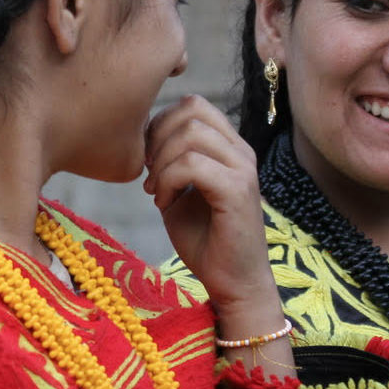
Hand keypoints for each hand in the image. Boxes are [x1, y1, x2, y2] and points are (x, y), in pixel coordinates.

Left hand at [145, 96, 293, 376]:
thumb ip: (170, 162)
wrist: (234, 283)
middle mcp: (241, 151)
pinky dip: (168, 180)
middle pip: (191, 110)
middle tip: (149, 174)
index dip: (161, 123)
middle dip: (157, 138)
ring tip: (156, 191)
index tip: (149, 160)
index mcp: (230, 147)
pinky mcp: (237, 191)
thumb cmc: (206, 241)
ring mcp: (242, 169)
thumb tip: (146, 139)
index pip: (194, 105)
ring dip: (161, 162)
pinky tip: (163, 203)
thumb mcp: (181, 193)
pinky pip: (192, 164)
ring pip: (190, 134)